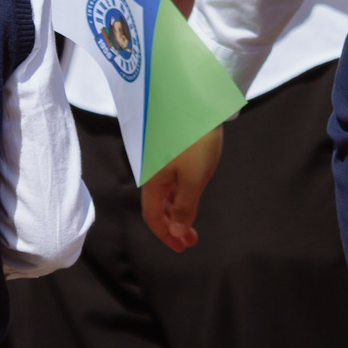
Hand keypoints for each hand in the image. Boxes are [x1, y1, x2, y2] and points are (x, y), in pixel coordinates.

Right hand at [140, 126, 221, 251]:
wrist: (196, 99)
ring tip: (192, 223)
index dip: (166, 235)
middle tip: (190, 240)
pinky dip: (178, 195)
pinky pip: (169, 181)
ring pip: (164, 194)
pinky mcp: (168, 150)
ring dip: (176, 211)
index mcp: (153, 181)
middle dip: (173, 227)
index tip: (183, 248)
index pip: (153, 217)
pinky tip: (188, 197)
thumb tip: (176, 230)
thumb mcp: (195, 177)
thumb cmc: (196, 139)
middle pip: (157, 207)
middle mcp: (151, 173)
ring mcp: (159, 161)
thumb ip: (185, 205)